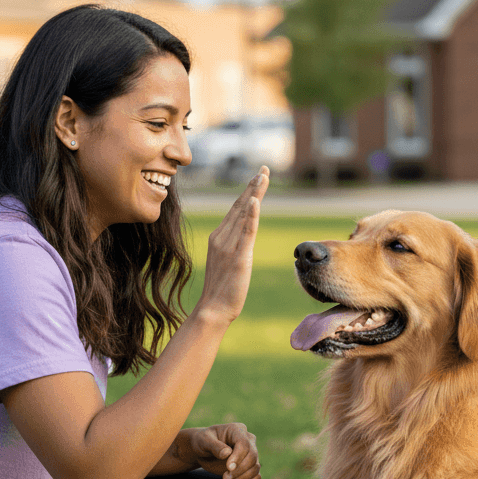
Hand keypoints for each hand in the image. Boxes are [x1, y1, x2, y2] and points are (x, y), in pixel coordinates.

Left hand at [173, 424, 261, 478]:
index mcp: (237, 430)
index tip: (228, 468)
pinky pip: (256, 475)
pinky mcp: (251, 465)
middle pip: (252, 456)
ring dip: (243, 478)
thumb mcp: (204, 440)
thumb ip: (214, 446)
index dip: (238, 457)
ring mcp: (251, 453)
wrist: (204, 450)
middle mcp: (248, 440)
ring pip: (255, 467)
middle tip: (224, 478)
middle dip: (240, 470)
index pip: (244, 443)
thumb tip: (227, 453)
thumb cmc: (203, 441)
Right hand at [195, 166, 269, 324]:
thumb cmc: (221, 290)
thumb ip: (233, 247)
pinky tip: (256, 201)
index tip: (257, 177)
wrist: (212, 308)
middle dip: (253, 187)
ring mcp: (228, 246)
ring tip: (263, 177)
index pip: (236, 210)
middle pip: (240, 206)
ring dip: (254, 194)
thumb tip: (243, 238)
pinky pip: (245, 232)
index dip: (247, 192)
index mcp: (218, 237)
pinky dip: (251, 215)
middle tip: (264, 169)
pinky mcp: (238, 257)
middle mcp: (221, 237)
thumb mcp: (227, 262)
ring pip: (244, 214)